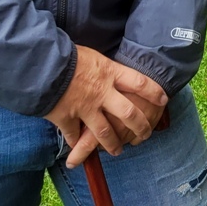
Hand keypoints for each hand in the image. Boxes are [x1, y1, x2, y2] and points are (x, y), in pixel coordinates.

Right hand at [45, 47, 167, 167]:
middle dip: (140, 127)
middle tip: (145, 135)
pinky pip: (75, 136)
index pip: (141, 83)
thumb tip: (111, 71)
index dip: (154, 92)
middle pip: (129, 114)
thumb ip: (104, 68)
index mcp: (110, 73)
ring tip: (118, 151)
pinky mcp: (67, 118)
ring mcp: (86, 108)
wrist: (42, 63)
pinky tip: (78, 151)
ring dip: (113, 144)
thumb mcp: (94, 55)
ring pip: (105, 132)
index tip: (163, 100)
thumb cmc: (68, 55)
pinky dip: (76, 144)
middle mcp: (102, 93)